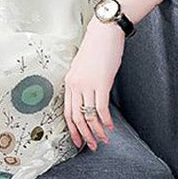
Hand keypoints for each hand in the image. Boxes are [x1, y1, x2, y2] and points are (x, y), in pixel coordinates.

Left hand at [63, 16, 124, 151]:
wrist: (103, 33)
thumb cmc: (96, 48)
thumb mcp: (82, 67)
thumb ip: (82, 83)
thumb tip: (88, 98)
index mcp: (69, 82)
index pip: (67, 111)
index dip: (72, 129)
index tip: (78, 140)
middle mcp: (75, 85)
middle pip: (76, 117)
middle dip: (84, 135)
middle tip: (91, 146)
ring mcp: (87, 84)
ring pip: (89, 115)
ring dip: (96, 131)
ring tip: (103, 140)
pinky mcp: (101, 83)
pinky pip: (101, 108)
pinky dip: (105, 120)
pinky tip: (110, 127)